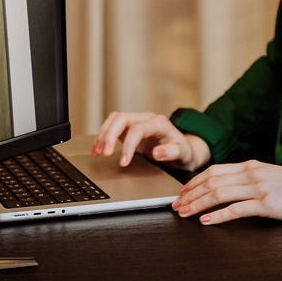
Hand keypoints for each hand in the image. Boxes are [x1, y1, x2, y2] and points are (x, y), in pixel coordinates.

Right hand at [93, 111, 210, 171]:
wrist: (183, 150)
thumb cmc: (183, 152)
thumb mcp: (184, 154)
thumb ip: (172, 152)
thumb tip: (157, 152)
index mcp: (160, 123)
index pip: (138, 129)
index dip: (128, 145)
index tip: (123, 162)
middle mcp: (147, 119)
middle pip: (122, 118)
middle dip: (110, 135)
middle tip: (104, 153)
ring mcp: (137, 122)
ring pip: (115, 119)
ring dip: (104, 134)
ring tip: (97, 152)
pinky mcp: (130, 128)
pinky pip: (113, 126)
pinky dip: (103, 136)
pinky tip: (97, 148)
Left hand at [175, 161, 281, 226]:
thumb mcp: (271, 177)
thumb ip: (250, 178)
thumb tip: (228, 185)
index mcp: (252, 166)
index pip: (215, 170)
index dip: (195, 181)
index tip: (182, 191)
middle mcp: (253, 173)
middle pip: (212, 181)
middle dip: (190, 194)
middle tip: (176, 205)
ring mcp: (259, 188)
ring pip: (219, 193)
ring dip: (198, 204)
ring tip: (185, 213)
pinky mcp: (267, 204)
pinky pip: (236, 209)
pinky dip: (217, 216)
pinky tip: (205, 221)